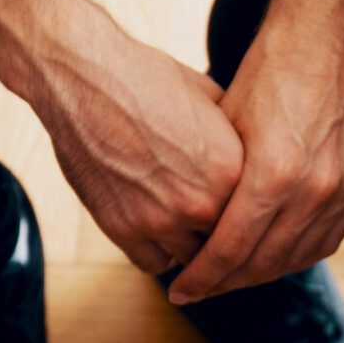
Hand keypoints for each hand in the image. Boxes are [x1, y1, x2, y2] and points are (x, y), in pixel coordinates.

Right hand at [34, 14, 245, 274]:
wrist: (87, 78)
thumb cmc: (150, 79)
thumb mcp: (211, 100)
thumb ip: (235, 140)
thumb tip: (253, 154)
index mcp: (233, 171)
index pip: (255, 216)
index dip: (248, 213)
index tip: (241, 211)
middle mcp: (201, 203)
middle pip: (226, 243)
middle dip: (220, 232)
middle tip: (212, 222)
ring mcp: (160, 221)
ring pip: (191, 259)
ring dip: (189, 244)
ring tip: (183, 223)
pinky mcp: (122, 230)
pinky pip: (154, 264)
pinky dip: (157, 252)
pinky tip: (156, 230)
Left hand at [168, 16, 343, 302]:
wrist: (330, 32)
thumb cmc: (269, 68)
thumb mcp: (227, 124)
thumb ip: (217, 180)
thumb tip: (189, 222)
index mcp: (273, 173)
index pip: (231, 249)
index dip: (202, 277)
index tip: (179, 291)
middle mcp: (313, 190)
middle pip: (262, 262)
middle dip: (225, 282)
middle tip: (198, 289)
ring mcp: (340, 189)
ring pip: (296, 258)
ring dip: (260, 273)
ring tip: (231, 276)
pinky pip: (325, 240)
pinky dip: (296, 255)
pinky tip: (272, 257)